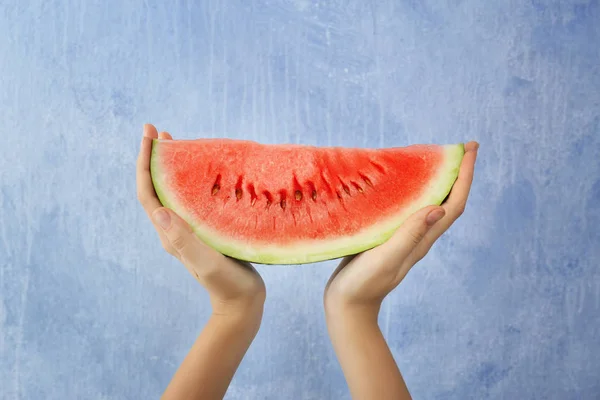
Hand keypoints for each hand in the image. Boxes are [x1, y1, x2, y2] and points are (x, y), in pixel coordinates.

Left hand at [136, 124, 265, 317]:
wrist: (242, 302)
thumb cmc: (227, 284)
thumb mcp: (206, 262)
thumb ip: (184, 239)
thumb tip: (158, 211)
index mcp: (170, 234)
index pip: (149, 193)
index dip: (145, 163)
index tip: (149, 136)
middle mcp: (174, 228)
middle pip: (157, 188)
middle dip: (154, 159)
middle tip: (159, 131)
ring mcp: (189, 229)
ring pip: (173, 191)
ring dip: (171, 166)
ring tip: (176, 142)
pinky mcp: (204, 230)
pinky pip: (191, 198)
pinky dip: (191, 179)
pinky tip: (203, 170)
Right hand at [324, 141, 478, 312]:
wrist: (347, 305)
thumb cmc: (365, 284)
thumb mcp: (387, 257)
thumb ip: (410, 234)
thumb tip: (439, 208)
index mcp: (422, 240)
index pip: (453, 204)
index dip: (465, 176)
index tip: (470, 149)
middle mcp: (419, 236)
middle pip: (447, 200)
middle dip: (458, 173)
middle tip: (462, 147)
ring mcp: (404, 237)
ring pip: (429, 203)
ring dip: (438, 180)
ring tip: (438, 158)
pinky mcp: (388, 237)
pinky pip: (408, 209)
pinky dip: (414, 191)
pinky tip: (402, 183)